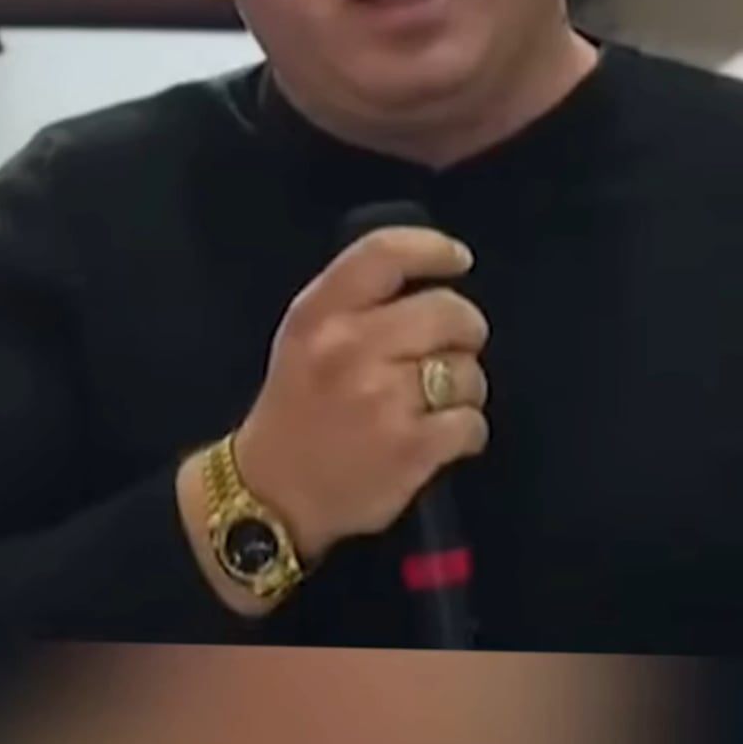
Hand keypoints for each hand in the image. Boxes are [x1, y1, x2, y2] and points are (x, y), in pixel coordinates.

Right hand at [233, 226, 489, 564]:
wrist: (271, 495)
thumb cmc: (297, 406)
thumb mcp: (305, 336)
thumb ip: (357, 300)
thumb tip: (434, 276)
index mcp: (319, 314)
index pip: (386, 253)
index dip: (434, 249)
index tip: (458, 260)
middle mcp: (350, 348)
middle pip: (448, 311)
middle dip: (465, 330)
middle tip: (453, 349)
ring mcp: (382, 400)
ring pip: (468, 371)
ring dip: (465, 388)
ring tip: (436, 403)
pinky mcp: (409, 449)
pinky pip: (472, 423)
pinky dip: (466, 432)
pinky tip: (442, 439)